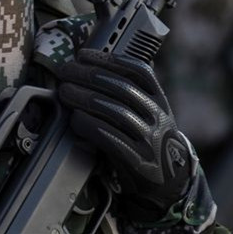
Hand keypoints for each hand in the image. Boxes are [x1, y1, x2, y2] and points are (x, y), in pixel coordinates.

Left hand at [57, 49, 192, 220]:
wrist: (168, 179)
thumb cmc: (147, 138)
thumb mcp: (149, 111)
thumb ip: (131, 89)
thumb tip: (95, 61)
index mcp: (159, 100)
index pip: (139, 71)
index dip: (109, 59)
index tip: (84, 54)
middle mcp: (158, 117)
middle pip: (121, 88)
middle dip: (87, 75)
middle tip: (65, 71)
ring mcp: (149, 139)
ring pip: (114, 111)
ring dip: (83, 98)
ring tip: (64, 92)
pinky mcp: (137, 160)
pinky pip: (108, 137)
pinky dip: (88, 125)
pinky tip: (75, 119)